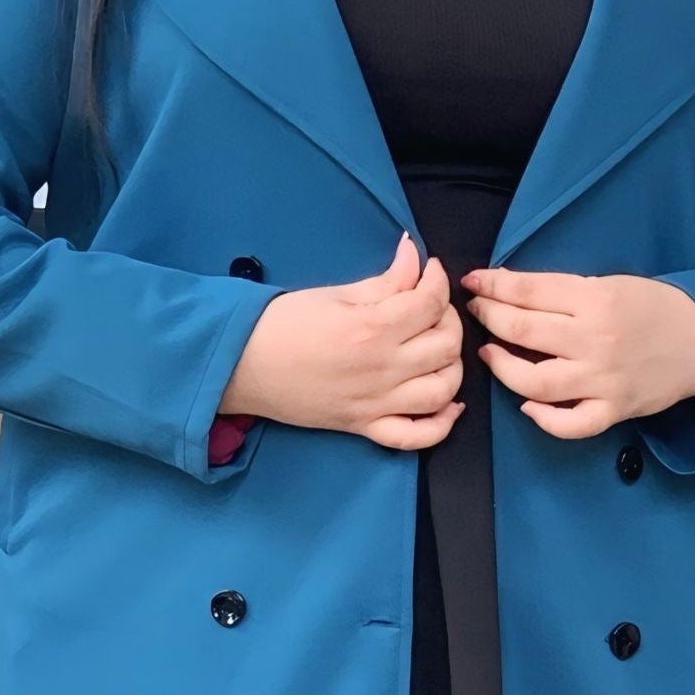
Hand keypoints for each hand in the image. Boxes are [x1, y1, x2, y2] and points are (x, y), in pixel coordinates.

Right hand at [220, 235, 464, 449]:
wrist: (242, 365)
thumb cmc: (283, 324)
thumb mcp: (336, 294)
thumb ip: (385, 280)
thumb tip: (415, 257)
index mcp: (373, 328)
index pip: (431, 302)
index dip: (437, 279)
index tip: (429, 270)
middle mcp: (382, 369)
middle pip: (446, 345)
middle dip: (449, 319)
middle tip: (430, 308)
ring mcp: (376, 403)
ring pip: (442, 390)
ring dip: (452, 366)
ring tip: (437, 349)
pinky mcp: (365, 426)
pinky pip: (417, 437)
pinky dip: (442, 424)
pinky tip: (449, 403)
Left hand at [463, 267, 694, 439]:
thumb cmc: (652, 308)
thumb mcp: (609, 284)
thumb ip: (562, 291)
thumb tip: (508, 288)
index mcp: (596, 299)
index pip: (529, 292)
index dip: (493, 285)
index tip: (472, 282)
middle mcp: (595, 340)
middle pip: (523, 331)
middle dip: (489, 318)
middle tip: (476, 312)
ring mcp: (603, 380)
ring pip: (535, 381)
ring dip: (503, 367)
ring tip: (491, 354)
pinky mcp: (614, 410)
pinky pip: (570, 424)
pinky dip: (544, 419)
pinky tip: (528, 405)